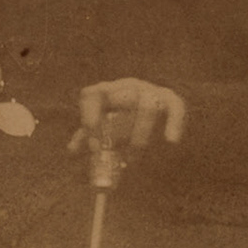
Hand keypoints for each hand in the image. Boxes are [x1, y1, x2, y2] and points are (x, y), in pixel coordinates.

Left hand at [69, 78, 187, 154]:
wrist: (155, 112)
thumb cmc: (122, 121)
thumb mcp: (104, 128)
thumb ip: (89, 137)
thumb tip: (72, 150)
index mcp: (106, 92)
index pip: (91, 95)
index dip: (89, 117)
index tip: (93, 145)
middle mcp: (127, 87)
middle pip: (121, 99)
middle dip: (119, 130)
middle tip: (117, 155)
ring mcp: (150, 91)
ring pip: (147, 107)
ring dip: (140, 136)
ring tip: (133, 160)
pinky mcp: (170, 100)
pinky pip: (175, 107)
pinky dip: (174, 122)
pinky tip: (171, 140)